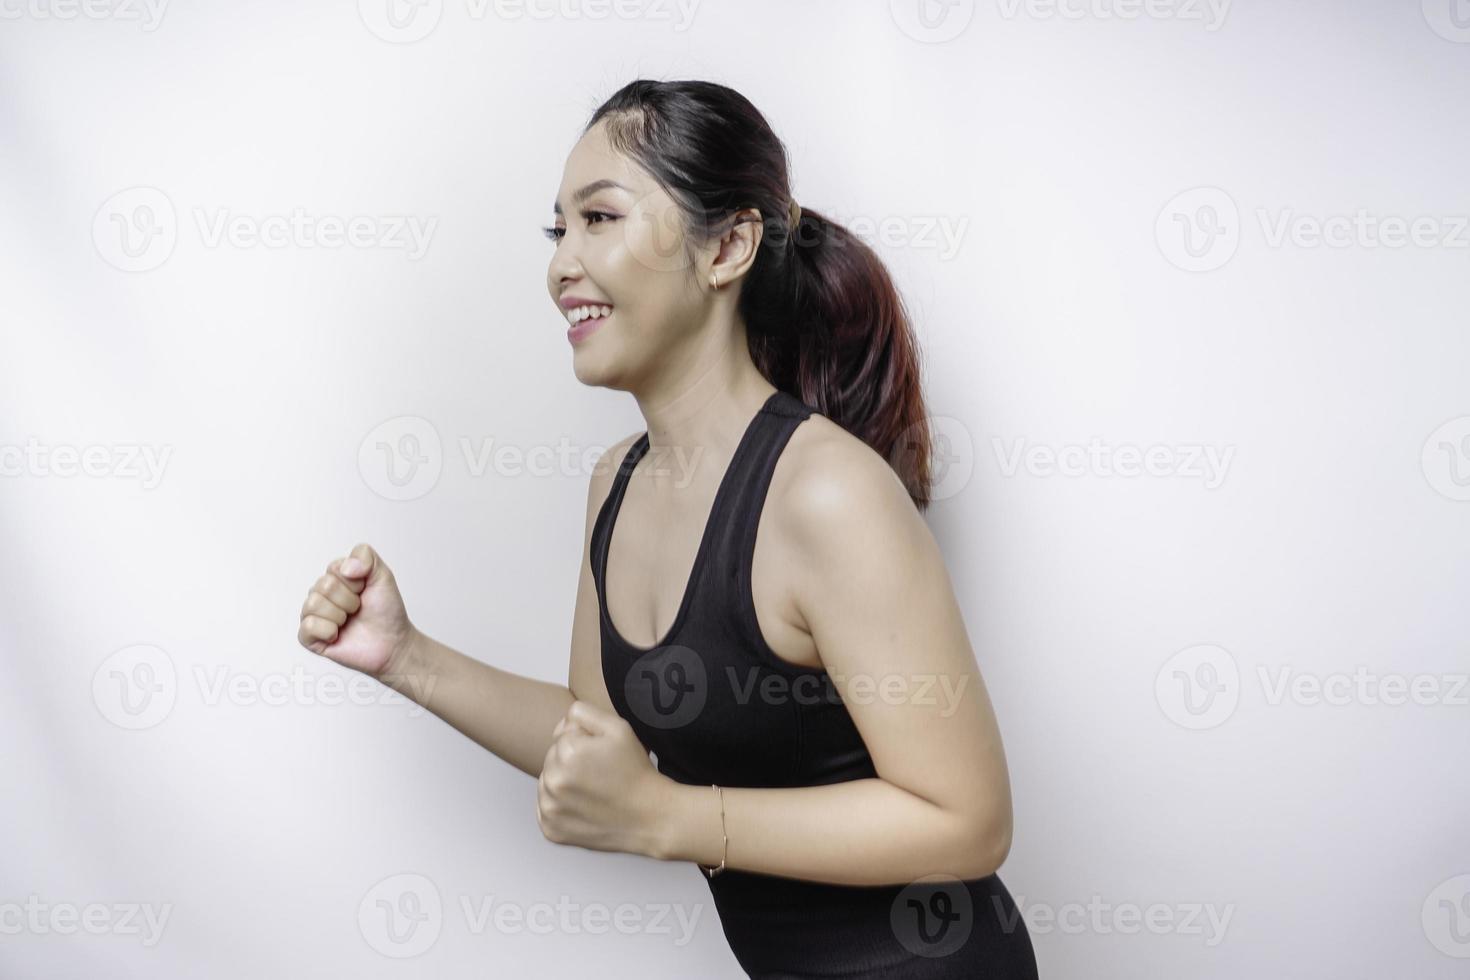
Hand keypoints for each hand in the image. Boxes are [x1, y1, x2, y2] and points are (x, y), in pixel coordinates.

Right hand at [296, 542, 417, 678]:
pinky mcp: (310, 637)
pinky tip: (338, 634)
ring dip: (339, 615)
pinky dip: (327, 631)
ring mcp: (315, 615)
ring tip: (349, 621)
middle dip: (349, 600)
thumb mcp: (383, 576)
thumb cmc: (386, 611)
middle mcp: (322, 594)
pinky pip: (307, 627)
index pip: (334, 568)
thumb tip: (345, 567)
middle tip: (358, 609)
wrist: (392, 642)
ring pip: (312, 604)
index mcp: (336, 577)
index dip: (355, 582)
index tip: (365, 590)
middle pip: (323, 586)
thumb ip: (366, 557)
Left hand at [536, 700, 670, 858]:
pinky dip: (561, 807)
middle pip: (552, 758)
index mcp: (567, 751)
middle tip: (600, 774)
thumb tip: (562, 723)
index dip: (585, 742)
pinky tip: (584, 807)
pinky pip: (546, 809)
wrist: (650, 818)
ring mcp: (550, 808)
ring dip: (564, 783)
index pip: (563, 735)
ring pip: (548, 782)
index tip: (603, 756)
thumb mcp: (618, 728)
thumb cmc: (635, 771)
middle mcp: (552, 781)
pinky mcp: (551, 830)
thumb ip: (584, 712)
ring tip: (593, 791)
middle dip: (572, 762)